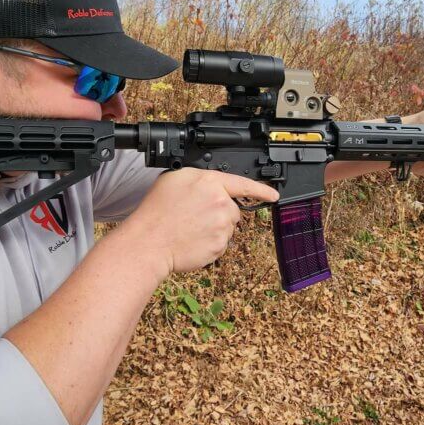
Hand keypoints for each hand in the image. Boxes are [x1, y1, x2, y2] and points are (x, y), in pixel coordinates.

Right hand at [126, 168, 278, 274]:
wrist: (149, 241)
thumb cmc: (157, 211)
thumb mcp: (175, 179)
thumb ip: (200, 179)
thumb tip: (209, 184)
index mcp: (211, 182)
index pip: (243, 184)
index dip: (261, 190)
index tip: (273, 195)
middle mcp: (221, 203)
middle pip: (232, 209)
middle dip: (218, 213)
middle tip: (194, 217)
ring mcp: (222, 226)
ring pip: (226, 227)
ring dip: (214, 229)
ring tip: (190, 229)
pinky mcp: (220, 246)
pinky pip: (220, 244)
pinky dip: (209, 244)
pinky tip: (192, 240)